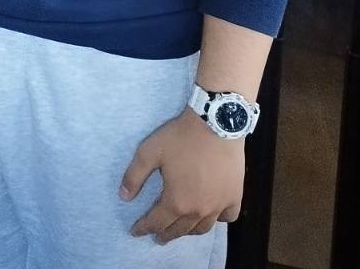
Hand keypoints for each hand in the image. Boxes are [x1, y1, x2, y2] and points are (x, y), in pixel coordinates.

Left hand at [121, 109, 244, 243]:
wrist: (216, 123)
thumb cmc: (180, 137)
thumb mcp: (148, 152)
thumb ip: (134, 176)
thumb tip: (123, 197)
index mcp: (176, 201)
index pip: (156, 222)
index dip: (143, 228)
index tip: (135, 232)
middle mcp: (198, 210)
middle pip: (179, 230)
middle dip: (165, 234)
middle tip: (157, 237)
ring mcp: (219, 205)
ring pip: (202, 228)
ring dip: (189, 231)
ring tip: (181, 230)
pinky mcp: (235, 195)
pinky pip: (228, 217)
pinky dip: (218, 220)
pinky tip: (212, 216)